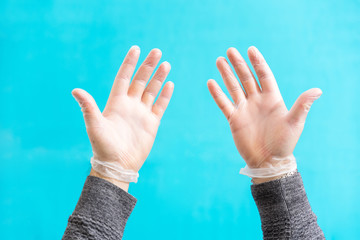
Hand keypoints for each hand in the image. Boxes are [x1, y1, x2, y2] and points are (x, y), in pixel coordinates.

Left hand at [72, 46, 173, 173]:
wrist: (117, 165)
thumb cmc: (103, 146)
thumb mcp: (94, 125)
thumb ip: (88, 107)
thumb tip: (75, 90)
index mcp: (116, 103)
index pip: (124, 77)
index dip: (129, 63)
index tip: (135, 49)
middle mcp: (129, 105)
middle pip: (140, 81)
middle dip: (148, 66)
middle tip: (157, 51)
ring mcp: (141, 113)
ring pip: (152, 91)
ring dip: (158, 78)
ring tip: (166, 64)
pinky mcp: (151, 123)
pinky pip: (159, 106)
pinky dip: (165, 96)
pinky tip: (169, 84)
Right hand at [207, 46, 321, 169]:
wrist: (269, 162)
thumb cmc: (284, 143)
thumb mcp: (294, 123)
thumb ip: (302, 105)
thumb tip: (318, 90)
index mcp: (272, 99)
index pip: (264, 76)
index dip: (258, 63)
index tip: (251, 49)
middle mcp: (257, 101)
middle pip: (246, 78)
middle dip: (239, 64)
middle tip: (230, 50)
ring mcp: (244, 109)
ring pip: (233, 87)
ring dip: (226, 74)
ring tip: (219, 60)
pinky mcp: (234, 119)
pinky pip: (224, 104)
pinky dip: (217, 94)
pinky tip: (211, 82)